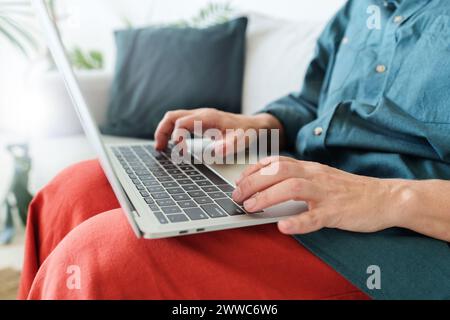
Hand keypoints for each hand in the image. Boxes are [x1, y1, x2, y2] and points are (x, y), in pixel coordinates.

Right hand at [154, 108, 283, 153]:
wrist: (253, 125)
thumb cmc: (246, 132)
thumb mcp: (240, 140)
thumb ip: (228, 146)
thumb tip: (215, 152)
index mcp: (207, 117)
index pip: (182, 122)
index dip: (177, 135)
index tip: (179, 149)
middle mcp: (200, 114)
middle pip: (172, 116)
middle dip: (162, 131)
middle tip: (159, 148)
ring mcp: (198, 116)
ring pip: (173, 118)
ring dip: (164, 131)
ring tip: (160, 148)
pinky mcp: (199, 121)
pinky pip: (179, 122)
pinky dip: (171, 132)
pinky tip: (172, 145)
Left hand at [233, 156, 404, 234]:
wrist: (384, 197)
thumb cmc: (348, 190)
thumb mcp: (321, 177)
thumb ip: (298, 178)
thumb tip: (270, 184)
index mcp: (310, 168)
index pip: (277, 162)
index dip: (254, 170)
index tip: (239, 179)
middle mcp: (315, 175)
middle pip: (279, 172)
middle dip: (253, 182)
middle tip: (237, 196)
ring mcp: (326, 193)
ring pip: (293, 188)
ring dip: (267, 198)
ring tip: (250, 207)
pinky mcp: (336, 211)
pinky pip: (315, 216)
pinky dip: (298, 222)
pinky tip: (283, 227)